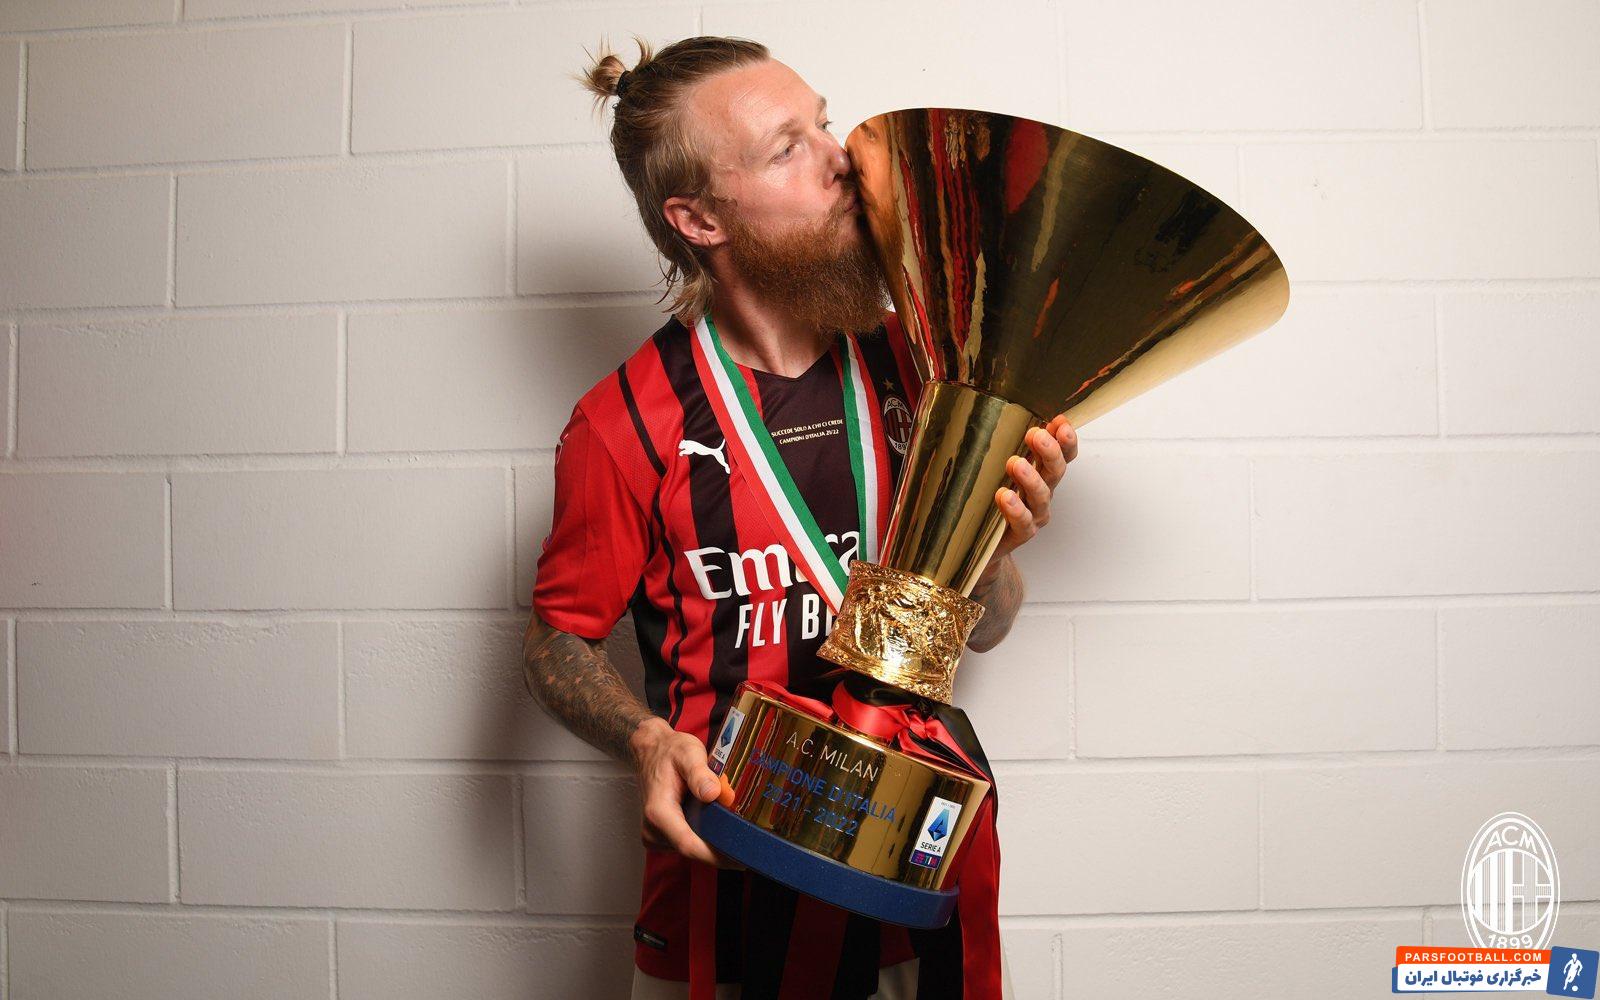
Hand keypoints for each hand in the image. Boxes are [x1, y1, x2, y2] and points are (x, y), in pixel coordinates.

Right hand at [627, 716, 740, 867]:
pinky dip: (704, 839)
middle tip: (749, 846)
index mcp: (658, 812)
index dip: (716, 856)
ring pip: (691, 849)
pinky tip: (718, 827)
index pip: (688, 845)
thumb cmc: (669, 751)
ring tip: (736, 832)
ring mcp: (656, 835)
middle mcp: (653, 829)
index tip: (740, 859)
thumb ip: (699, 773)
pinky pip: (687, 844)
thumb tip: (713, 793)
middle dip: (720, 852)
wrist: (652, 750)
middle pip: (692, 851)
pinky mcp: (662, 836)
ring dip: (713, 845)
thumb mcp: (687, 753)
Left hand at [983, 415, 1077, 574]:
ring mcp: (1034, 515)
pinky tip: (1004, 496)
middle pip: (1056, 471)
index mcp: (1043, 474)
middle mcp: (1043, 492)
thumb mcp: (1002, 467)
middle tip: (1036, 435)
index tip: (1061, 423)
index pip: (1063, 454)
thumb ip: (1014, 445)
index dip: (1066, 440)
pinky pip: (1022, 522)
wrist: (980, 543)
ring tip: (1015, 464)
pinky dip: (1015, 509)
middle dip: (1050, 452)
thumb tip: (1014, 413)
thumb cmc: (992, 498)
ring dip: (1031, 478)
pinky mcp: (1020, 534)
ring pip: (1041, 496)